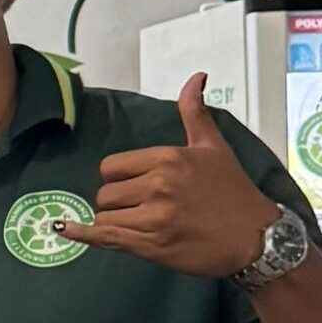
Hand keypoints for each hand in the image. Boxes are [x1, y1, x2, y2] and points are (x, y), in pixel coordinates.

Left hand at [54, 75, 278, 276]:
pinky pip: (105, 237)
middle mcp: (158, 185)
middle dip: (117, 202)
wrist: (256, 239)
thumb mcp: (214, 147)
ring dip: (115, 222)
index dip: (119, 178)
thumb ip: (195, 113)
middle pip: (105, 193)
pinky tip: (65, 228)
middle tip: (143, 209)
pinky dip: (84, 234)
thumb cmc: (233, 192)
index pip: (112, 167)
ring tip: (141, 225)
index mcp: (168, 159)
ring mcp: (154, 217)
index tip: (138, 186)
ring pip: (104, 216)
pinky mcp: (151, 245)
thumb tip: (196, 77)